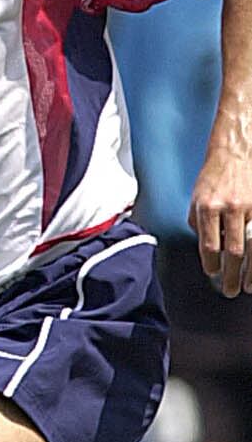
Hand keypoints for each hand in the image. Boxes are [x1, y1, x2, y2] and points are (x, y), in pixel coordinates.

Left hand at [190, 144, 251, 295]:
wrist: (236, 151)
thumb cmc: (215, 175)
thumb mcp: (196, 198)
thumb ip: (198, 224)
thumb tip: (207, 249)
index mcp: (208, 208)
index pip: (209, 246)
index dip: (211, 265)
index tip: (213, 274)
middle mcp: (230, 208)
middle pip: (234, 252)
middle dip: (232, 276)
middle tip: (231, 291)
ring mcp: (251, 208)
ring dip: (251, 272)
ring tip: (248, 286)